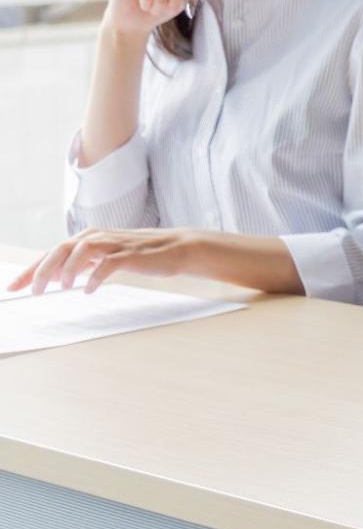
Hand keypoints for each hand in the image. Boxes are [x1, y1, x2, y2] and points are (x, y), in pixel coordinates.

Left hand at [8, 228, 213, 295]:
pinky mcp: (132, 254)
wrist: (179, 248)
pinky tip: (89, 290)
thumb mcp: (106, 258)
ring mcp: (115, 243)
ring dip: (67, 270)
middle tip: (33, 291)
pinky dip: (96, 276)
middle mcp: (98, 236)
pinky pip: (109, 263)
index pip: (52, 252)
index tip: (14, 287)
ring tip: (62, 288)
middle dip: (41, 270)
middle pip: (60, 249)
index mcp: (89, 237)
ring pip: (81, 250)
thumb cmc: (143, 255)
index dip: (31, 270)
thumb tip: (56, 276)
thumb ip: (83, 263)